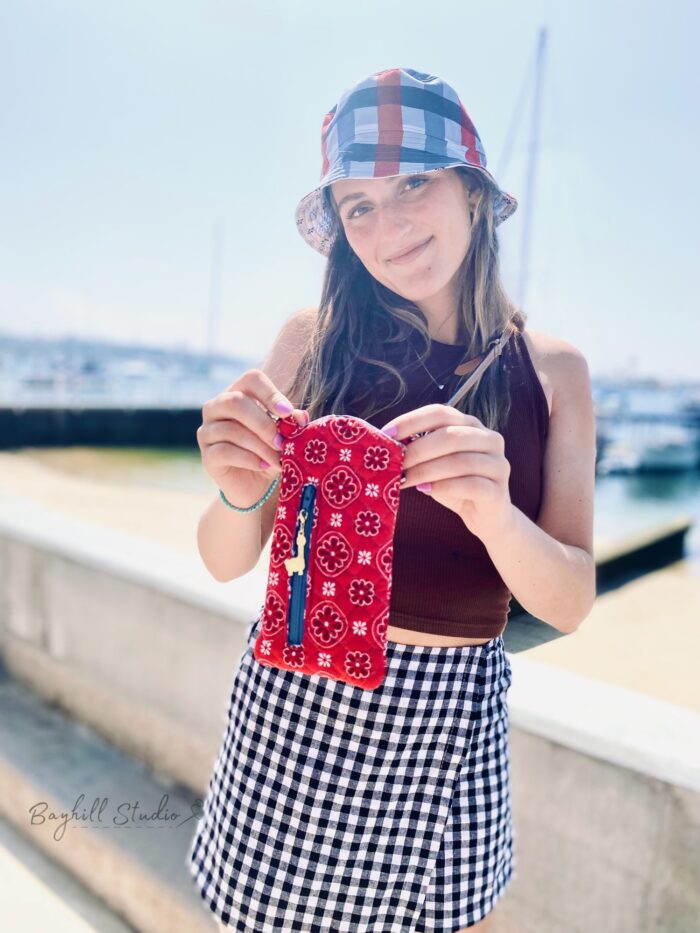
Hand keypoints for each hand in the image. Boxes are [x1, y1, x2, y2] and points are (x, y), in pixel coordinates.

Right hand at [198, 368, 307, 506]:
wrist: (256, 486)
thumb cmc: (270, 451)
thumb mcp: (284, 435)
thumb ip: (292, 423)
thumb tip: (300, 416)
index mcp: (238, 393)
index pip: (251, 379)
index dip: (270, 393)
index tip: (287, 413)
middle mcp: (216, 407)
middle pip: (234, 401)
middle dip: (263, 423)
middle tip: (281, 442)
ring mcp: (208, 431)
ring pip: (231, 430)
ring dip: (261, 446)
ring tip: (278, 459)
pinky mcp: (207, 456)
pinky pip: (224, 451)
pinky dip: (249, 459)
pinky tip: (263, 466)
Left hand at [380, 404, 513, 541]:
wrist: (487, 517)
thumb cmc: (456, 485)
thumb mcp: (435, 464)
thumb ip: (420, 451)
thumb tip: (386, 444)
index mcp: (471, 425)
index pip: (440, 413)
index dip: (411, 421)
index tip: (386, 434)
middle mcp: (489, 439)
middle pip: (450, 437)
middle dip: (417, 450)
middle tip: (395, 463)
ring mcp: (498, 464)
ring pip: (458, 462)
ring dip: (425, 471)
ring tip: (404, 479)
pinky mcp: (499, 490)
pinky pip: (470, 485)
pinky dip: (443, 487)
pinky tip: (425, 490)